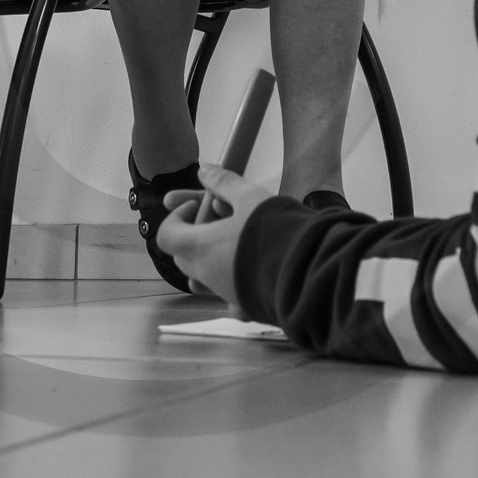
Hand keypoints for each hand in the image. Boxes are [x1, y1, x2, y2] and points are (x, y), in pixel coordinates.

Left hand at [156, 164, 272, 312]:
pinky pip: (228, 294)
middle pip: (183, 256)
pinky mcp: (246, 307)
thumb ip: (223, 182)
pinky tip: (252, 264)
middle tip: (216, 220)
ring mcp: (225, 294)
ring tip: (236, 241)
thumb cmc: (276, 230)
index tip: (196, 207)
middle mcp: (207, 275)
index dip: (177, 218)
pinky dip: (231, 277)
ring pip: (204, 277)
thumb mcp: (249, 196)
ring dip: (211, 258)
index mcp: (200, 248)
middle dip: (193, 236)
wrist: (311, 270)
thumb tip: (204, 170)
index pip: (166, 235)